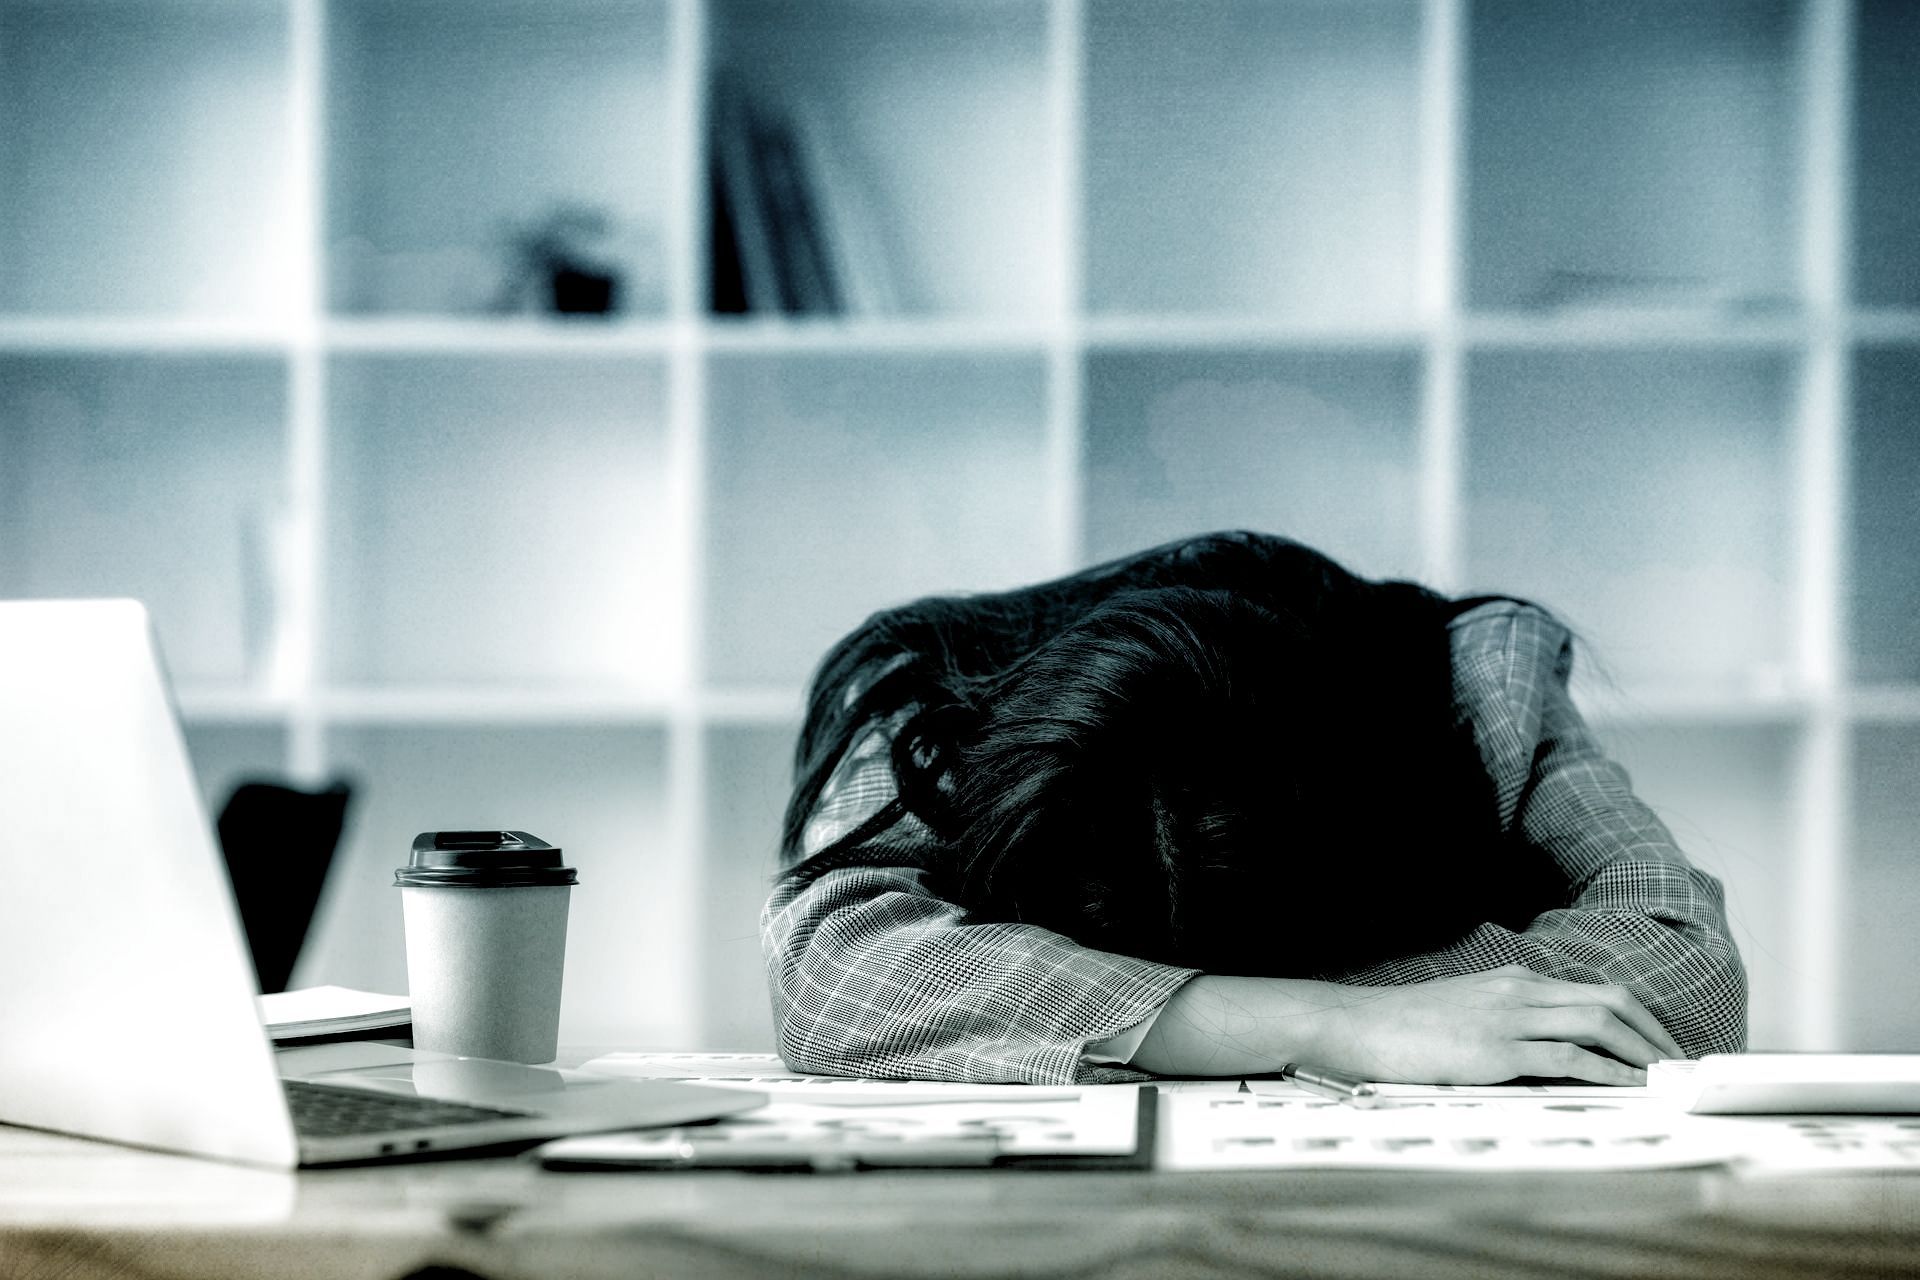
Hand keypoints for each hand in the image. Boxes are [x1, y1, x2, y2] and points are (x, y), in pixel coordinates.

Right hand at [1311, 965, 1684, 1085]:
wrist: (1358, 1026)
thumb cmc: (1406, 1026)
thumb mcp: (1467, 1011)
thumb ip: (1509, 1022)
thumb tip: (1549, 1053)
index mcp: (1515, 980)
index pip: (1595, 992)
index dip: (1638, 1019)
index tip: (1660, 1046)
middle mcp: (1519, 991)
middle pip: (1610, 1001)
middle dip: (1654, 1033)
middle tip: (1678, 1064)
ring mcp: (1508, 1017)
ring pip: (1598, 1023)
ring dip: (1641, 1051)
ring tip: (1663, 1077)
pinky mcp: (1495, 1048)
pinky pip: (1567, 1056)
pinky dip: (1607, 1070)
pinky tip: (1626, 1085)